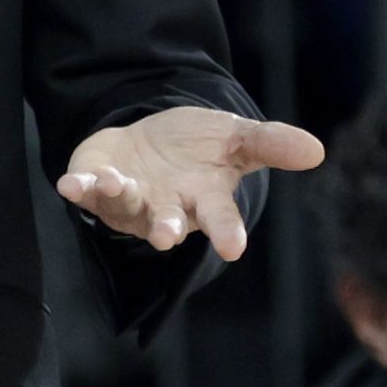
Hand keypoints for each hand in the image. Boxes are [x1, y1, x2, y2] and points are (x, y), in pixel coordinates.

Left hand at [60, 107, 324, 260]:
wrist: (150, 140)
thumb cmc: (199, 147)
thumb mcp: (236, 137)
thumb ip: (270, 144)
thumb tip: (316, 150)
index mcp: (204, 200)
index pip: (221, 219)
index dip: (227, 233)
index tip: (234, 248)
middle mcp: (167, 209)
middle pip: (169, 224)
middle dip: (167, 228)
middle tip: (167, 236)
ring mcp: (131, 202)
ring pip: (126, 208)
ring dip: (121, 198)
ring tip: (117, 183)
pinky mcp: (98, 188)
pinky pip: (87, 193)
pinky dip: (80, 189)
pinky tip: (70, 185)